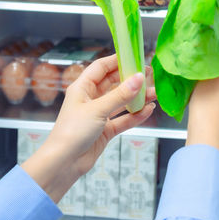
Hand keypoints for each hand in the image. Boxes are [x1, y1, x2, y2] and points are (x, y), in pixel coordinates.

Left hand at [22, 54, 156, 202]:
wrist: (63, 163)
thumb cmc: (72, 132)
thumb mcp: (98, 109)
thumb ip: (120, 94)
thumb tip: (139, 78)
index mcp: (82, 88)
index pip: (101, 67)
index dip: (117, 60)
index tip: (135, 56)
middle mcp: (90, 99)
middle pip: (113, 83)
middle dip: (131, 80)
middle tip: (150, 75)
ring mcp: (99, 114)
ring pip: (121, 102)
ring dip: (137, 98)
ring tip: (155, 93)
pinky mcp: (105, 130)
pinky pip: (123, 119)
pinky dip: (135, 115)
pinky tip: (148, 110)